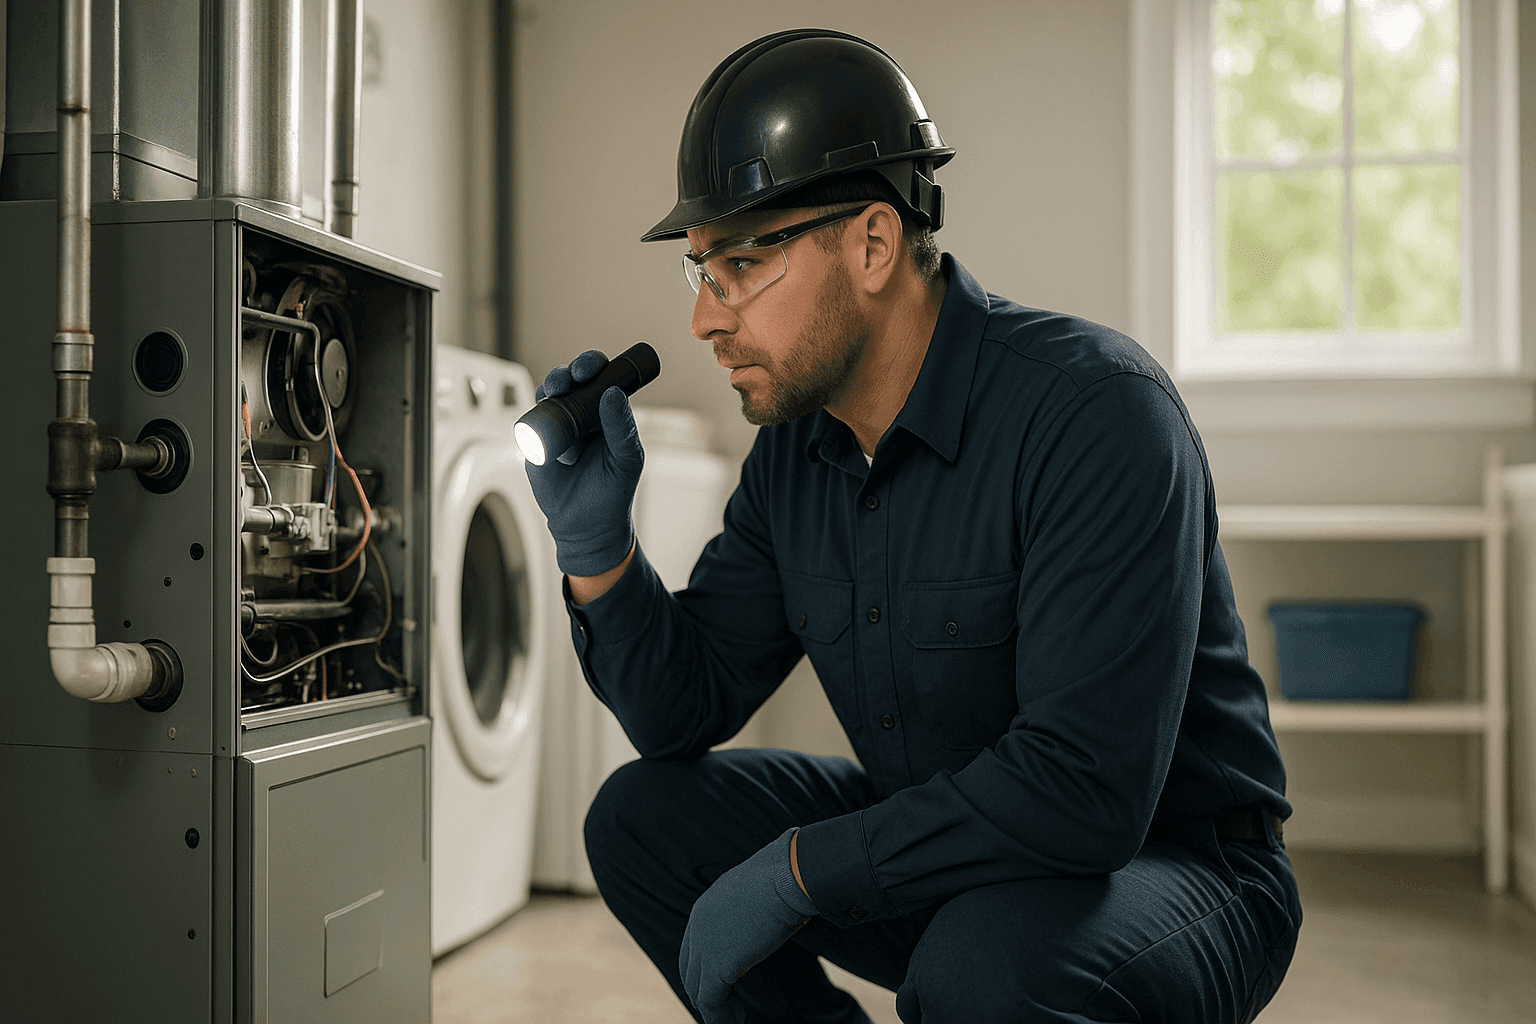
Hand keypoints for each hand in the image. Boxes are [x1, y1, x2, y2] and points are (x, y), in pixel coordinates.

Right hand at [524, 350, 643, 576]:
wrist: (586, 525)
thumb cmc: (613, 491)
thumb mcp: (626, 459)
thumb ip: (622, 428)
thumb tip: (612, 393)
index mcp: (606, 412)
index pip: (600, 378)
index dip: (594, 365)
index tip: (591, 369)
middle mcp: (580, 413)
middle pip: (569, 380)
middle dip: (567, 373)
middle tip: (569, 379)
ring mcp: (556, 426)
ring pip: (547, 396)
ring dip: (549, 388)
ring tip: (556, 395)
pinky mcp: (535, 442)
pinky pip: (530, 422)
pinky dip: (534, 418)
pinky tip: (544, 425)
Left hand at [679, 829, 817, 1023]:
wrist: (789, 875)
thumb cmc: (787, 877)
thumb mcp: (761, 890)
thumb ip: (753, 907)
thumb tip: (774, 913)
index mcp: (706, 906)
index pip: (693, 945)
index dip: (703, 967)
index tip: (722, 982)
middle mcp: (698, 925)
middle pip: (689, 968)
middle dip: (703, 990)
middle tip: (723, 1005)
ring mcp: (704, 946)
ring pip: (697, 988)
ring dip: (713, 1008)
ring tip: (734, 1016)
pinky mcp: (716, 966)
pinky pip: (710, 1002)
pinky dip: (720, 1017)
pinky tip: (735, 1020)